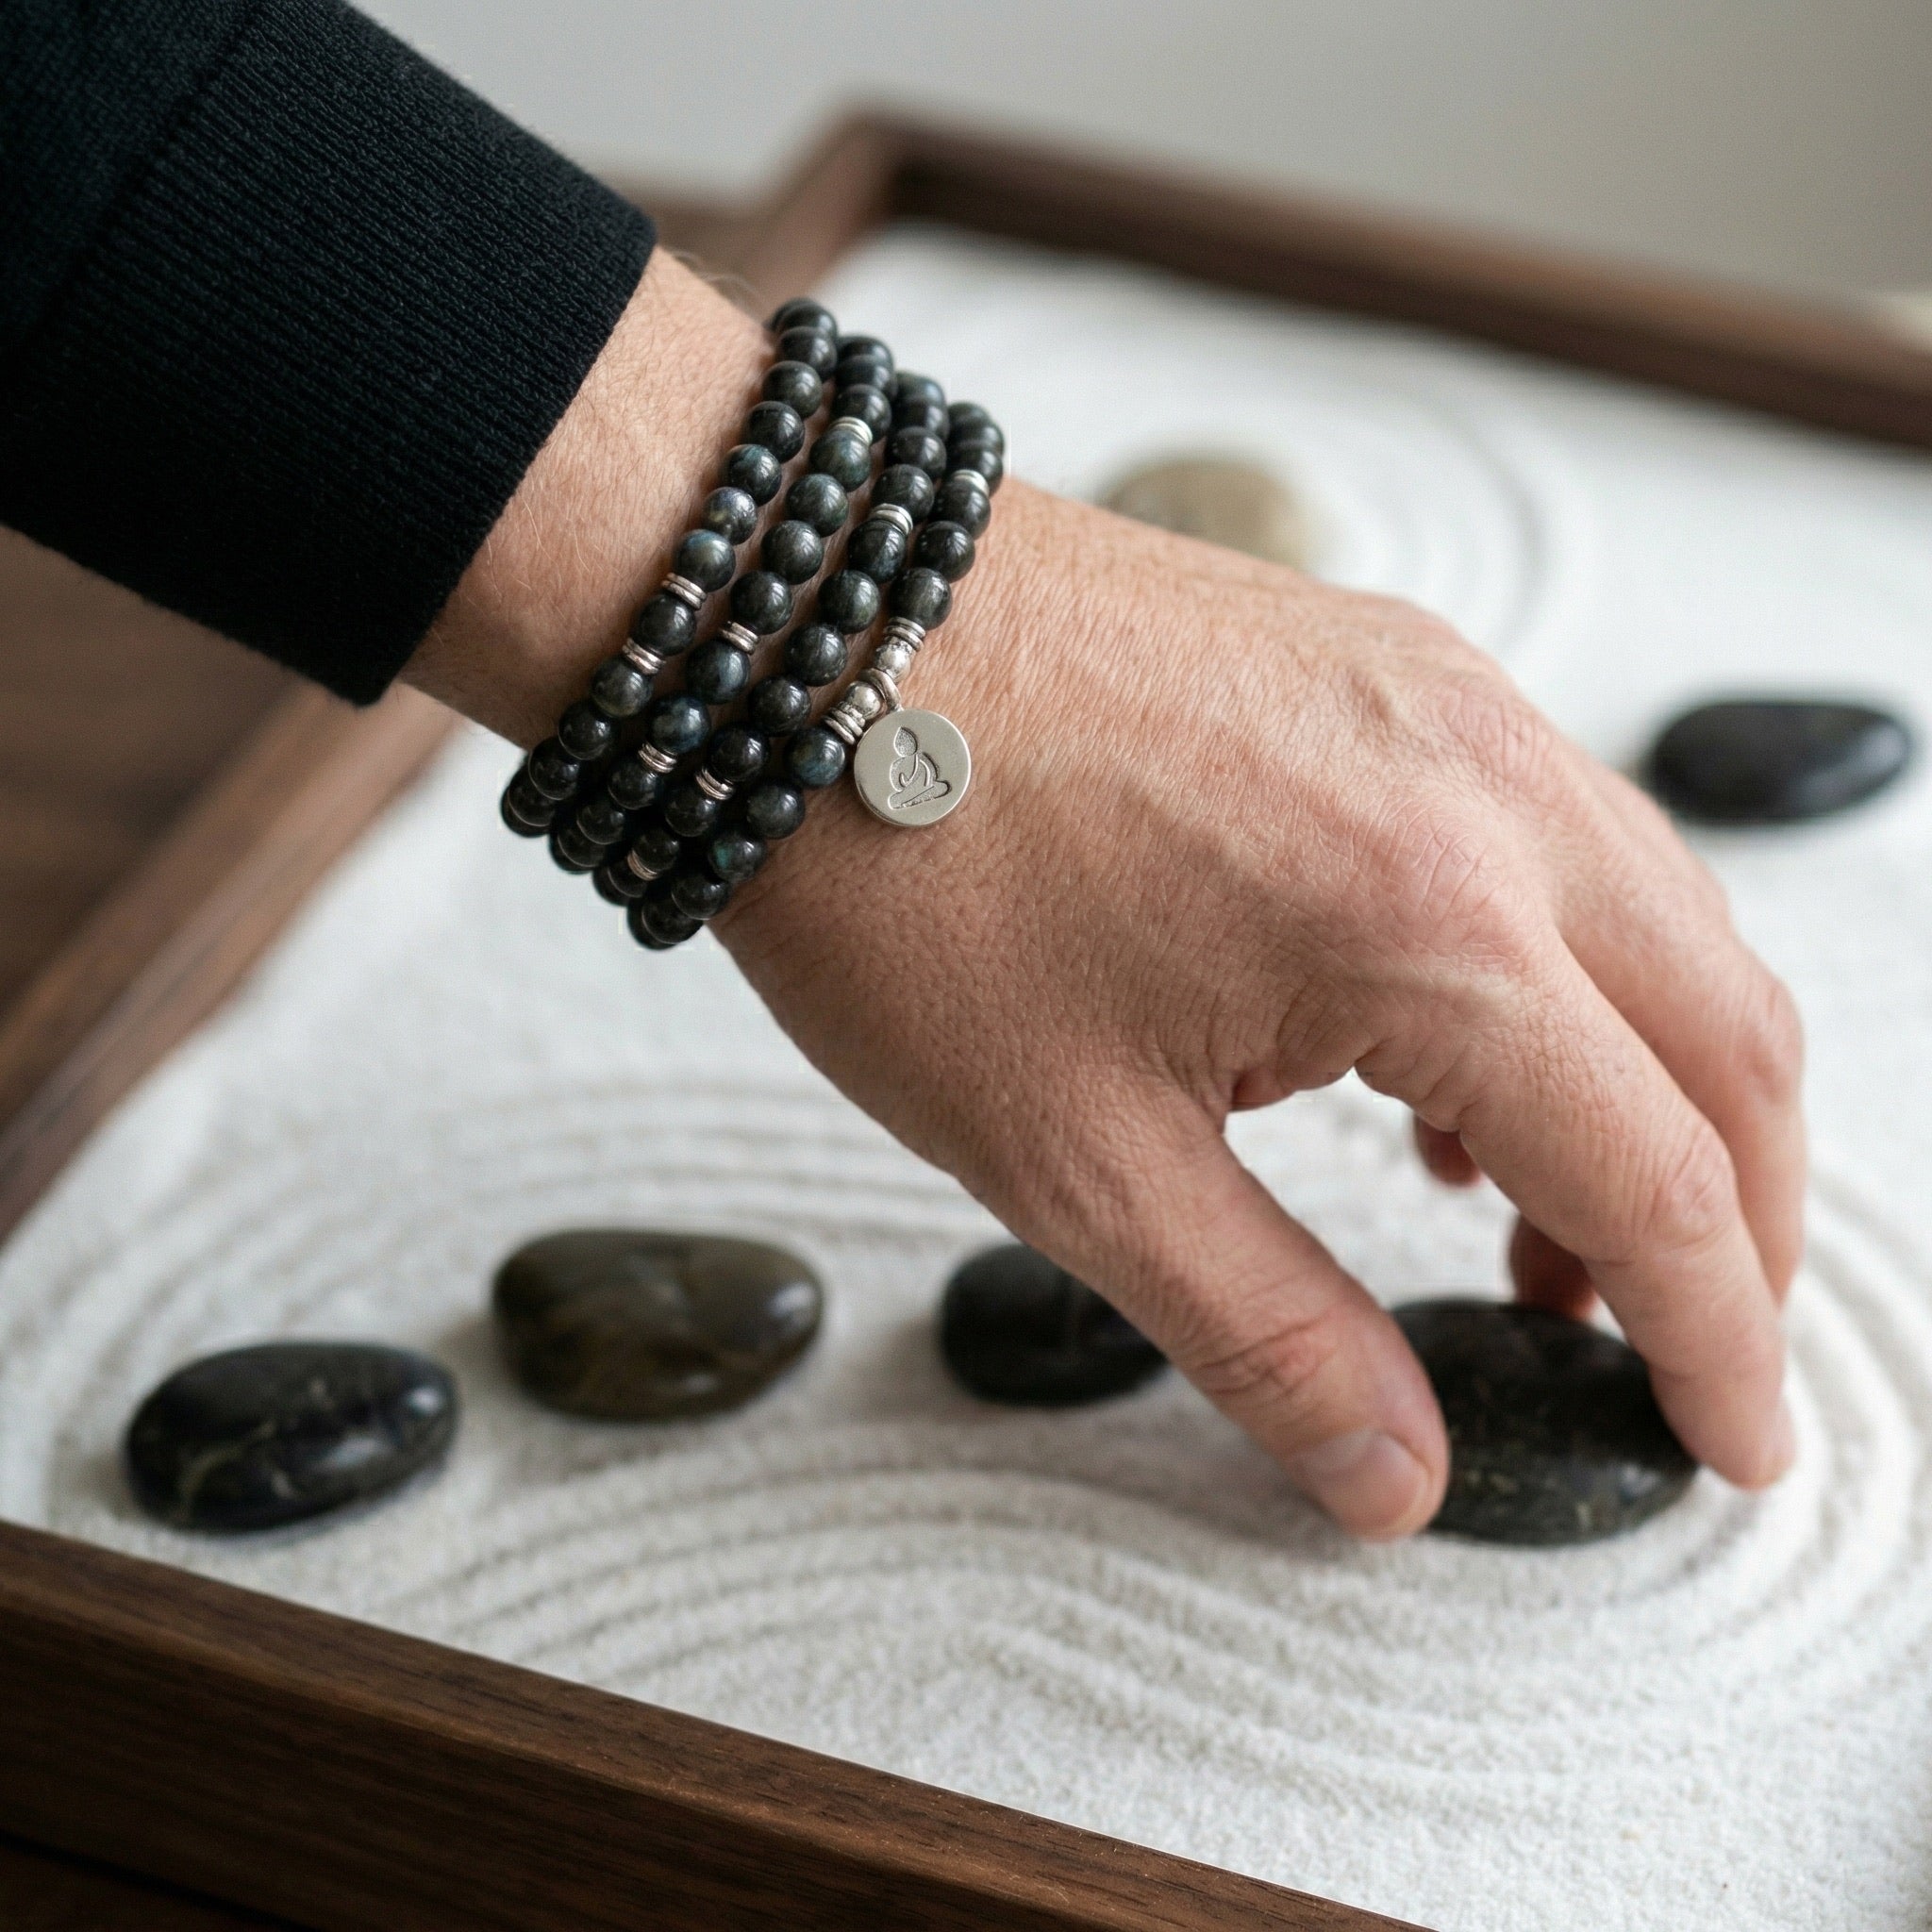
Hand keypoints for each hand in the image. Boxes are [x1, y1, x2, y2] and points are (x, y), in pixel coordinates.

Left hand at [718, 481, 1802, 1536]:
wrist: (803, 638)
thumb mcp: (1075, 1154)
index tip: (1727, 1442)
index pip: (1657, 1177)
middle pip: (1725, 1040)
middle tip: (1664, 1346)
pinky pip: (1563, 835)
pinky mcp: (1391, 665)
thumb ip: (1265, 1327)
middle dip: (1734, 1220)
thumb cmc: (903, 869)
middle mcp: (1484, 791)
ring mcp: (1447, 703)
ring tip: (1535, 1226)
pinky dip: (1572, 974)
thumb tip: (1394, 1468)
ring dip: (1658, 1089)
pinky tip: (1457, 1062)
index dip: (1712, 1338)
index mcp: (1428, 930)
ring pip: (1664, 925)